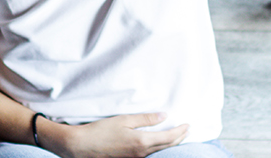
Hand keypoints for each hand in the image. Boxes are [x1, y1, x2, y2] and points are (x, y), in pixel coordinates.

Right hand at [41, 112, 189, 157]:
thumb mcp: (124, 120)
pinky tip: (159, 143)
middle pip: (167, 146)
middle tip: (188, 130)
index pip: (169, 137)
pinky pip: (150, 155)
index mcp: (142, 142)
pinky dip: (159, 148)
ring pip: (160, 152)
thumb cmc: (100, 131)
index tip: (189, 124)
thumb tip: (164, 116)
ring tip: (178, 136)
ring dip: (171, 143)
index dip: (181, 131)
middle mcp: (142, 154)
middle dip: (180, 138)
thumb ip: (145, 119)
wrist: (81, 146)